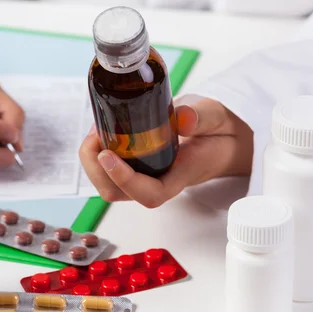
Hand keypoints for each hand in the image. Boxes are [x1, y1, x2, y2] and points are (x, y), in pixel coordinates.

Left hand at [79, 98, 253, 207]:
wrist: (220, 140)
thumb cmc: (218, 133)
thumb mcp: (216, 118)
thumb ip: (202, 117)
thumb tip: (183, 118)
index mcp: (179, 175)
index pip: (149, 193)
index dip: (124, 180)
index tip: (107, 155)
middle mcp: (156, 181)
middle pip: (116, 193)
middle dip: (96, 168)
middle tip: (96, 133)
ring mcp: (143, 176)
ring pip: (107, 184)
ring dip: (92, 161)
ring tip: (97, 129)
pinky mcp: (134, 167)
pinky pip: (107, 170)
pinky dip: (96, 153)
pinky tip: (101, 130)